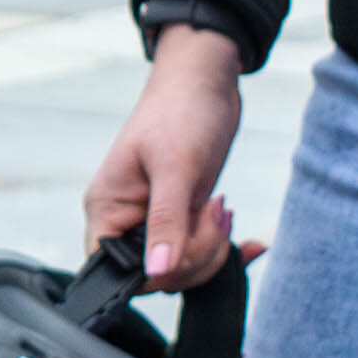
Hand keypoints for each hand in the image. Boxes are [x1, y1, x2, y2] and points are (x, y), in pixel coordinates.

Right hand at [86, 27, 250, 282]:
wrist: (205, 83)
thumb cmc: (181, 111)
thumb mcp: (177, 168)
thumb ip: (166, 222)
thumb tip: (157, 271)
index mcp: (107, 209)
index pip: (114, 270)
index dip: (154, 271)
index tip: (187, 243)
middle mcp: (125, 220)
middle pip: (156, 274)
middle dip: (196, 255)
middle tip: (215, 213)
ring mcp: (153, 221)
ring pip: (181, 268)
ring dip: (214, 250)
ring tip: (223, 210)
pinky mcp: (180, 219)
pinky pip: (199, 253)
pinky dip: (226, 250)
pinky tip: (250, 243)